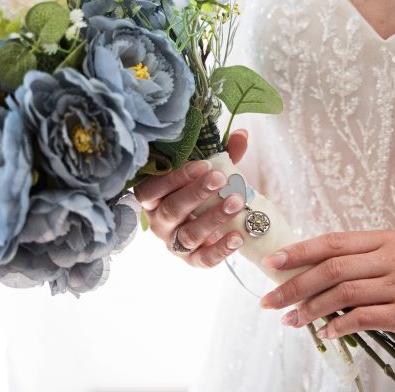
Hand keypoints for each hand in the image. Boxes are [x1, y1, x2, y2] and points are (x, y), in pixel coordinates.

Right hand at [134, 129, 248, 267]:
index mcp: (152, 198)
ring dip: (213, 218)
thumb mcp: (207, 172)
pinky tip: (238, 237)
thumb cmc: (201, 192)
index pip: (152, 189)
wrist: (209, 223)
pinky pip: (203, 260)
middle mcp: (158, 222)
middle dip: (197, 194)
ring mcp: (173, 244)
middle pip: (172, 210)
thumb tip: (242, 134)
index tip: (203, 164)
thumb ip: (223, 154)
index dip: (175, 178)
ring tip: (237, 202)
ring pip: (189, 235)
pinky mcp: (190, 260)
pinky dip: (220, 250)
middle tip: (221, 179)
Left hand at [259, 230, 394, 344]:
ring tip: (292, 320)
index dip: (299, 252)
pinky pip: (364, 318)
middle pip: (332, 268)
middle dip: (295, 284)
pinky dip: (339, 325)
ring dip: (311, 308)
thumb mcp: (391, 257)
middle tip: (271, 300)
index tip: (271, 263)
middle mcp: (390, 258)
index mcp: (382, 240)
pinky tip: (325, 332)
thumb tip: (306, 272)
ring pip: (344, 293)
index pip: (332, 242)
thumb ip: (356, 261)